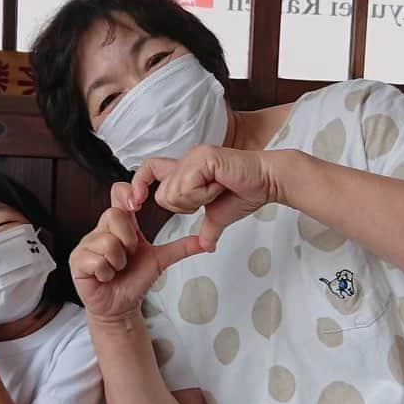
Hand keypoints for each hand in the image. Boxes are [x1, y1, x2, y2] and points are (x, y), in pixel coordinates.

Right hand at [69, 184, 204, 322]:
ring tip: (118, 268)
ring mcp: (86, 244)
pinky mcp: (77, 261)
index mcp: (120, 224)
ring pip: (107, 241)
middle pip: (114, 216)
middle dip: (129, 240)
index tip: (138, 205)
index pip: (118, 193)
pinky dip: (107, 272)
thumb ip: (181, 247)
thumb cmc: (134, 279)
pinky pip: (96, 260)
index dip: (127, 193)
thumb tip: (207, 241)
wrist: (121, 306)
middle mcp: (101, 230)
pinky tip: (106, 276)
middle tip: (129, 255)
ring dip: (119, 261)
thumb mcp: (160, 259)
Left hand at [131, 145, 275, 250]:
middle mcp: (186, 160)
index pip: (148, 170)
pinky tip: (219, 187)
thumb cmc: (246, 193)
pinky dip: (203, 194)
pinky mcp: (203, 157)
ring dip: (196, 200)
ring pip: (173, 193)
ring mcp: (194, 156)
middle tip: (209, 198)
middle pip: (162, 195)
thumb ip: (207, 229)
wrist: (267, 183)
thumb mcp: (219, 216)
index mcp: (185, 169)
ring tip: (216, 190)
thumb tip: (206, 246)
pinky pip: (188, 187)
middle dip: (184, 207)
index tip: (135, 203)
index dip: (138, 185)